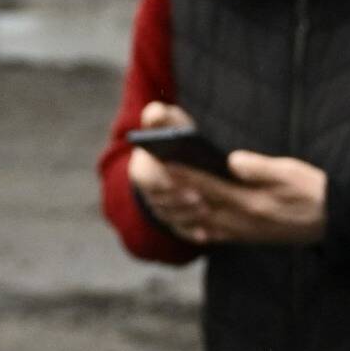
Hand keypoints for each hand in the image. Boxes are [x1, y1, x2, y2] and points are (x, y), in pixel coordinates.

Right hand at [126, 102, 200, 236]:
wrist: (182, 156)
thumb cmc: (177, 136)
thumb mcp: (169, 122)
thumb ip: (160, 117)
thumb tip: (156, 114)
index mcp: (142, 168)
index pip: (146, 178)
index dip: (163, 181)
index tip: (180, 181)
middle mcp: (147, 193)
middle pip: (159, 201)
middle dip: (179, 201)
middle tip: (200, 199)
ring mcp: (160, 210)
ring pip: (170, 218)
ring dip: (186, 216)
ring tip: (207, 211)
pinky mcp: (175, 223)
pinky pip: (180, 232)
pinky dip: (191, 234)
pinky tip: (206, 236)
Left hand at [170, 152, 326, 246]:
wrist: (333, 220)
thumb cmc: (313, 191)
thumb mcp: (291, 172)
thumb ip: (260, 167)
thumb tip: (231, 160)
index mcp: (252, 201)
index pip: (210, 185)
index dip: (186, 174)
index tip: (165, 162)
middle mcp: (243, 220)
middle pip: (201, 204)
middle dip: (177, 192)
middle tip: (156, 179)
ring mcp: (245, 231)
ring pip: (204, 222)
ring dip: (183, 212)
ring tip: (166, 199)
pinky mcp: (249, 237)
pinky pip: (217, 236)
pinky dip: (200, 230)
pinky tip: (191, 226)